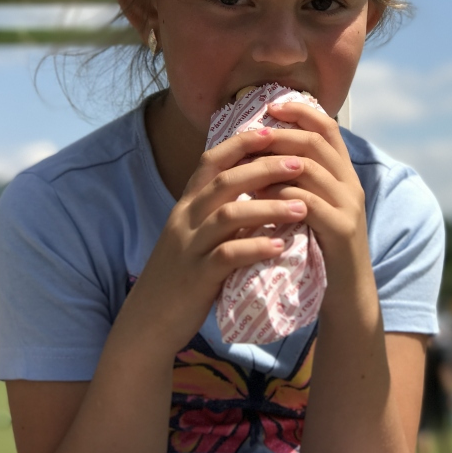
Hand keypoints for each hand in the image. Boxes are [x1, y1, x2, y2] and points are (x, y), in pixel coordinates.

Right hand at [124, 127, 309, 356]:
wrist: (148, 321)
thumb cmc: (181, 277)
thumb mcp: (196, 237)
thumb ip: (221, 215)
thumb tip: (261, 193)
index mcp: (187, 206)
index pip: (211, 161)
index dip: (240, 143)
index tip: (272, 131)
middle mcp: (185, 219)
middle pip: (224, 181)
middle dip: (264, 168)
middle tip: (300, 163)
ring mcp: (190, 247)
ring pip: (229, 215)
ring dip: (269, 208)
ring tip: (303, 207)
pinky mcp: (196, 277)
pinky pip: (227, 255)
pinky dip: (255, 248)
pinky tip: (280, 247)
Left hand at [253, 101, 371, 298]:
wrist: (345, 296)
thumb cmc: (319, 250)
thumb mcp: (312, 209)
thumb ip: (298, 183)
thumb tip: (260, 156)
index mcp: (344, 175)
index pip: (328, 128)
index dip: (301, 112)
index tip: (271, 106)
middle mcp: (351, 185)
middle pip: (316, 142)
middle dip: (280, 134)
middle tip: (250, 135)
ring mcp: (349, 207)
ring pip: (310, 168)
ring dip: (274, 164)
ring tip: (247, 168)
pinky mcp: (342, 230)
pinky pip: (307, 202)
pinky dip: (279, 196)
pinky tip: (258, 199)